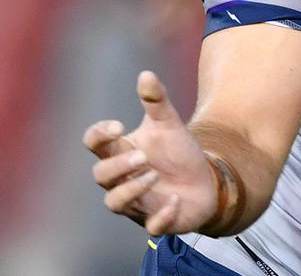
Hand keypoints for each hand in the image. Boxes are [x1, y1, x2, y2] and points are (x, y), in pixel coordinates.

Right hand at [84, 70, 216, 234]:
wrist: (206, 181)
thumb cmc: (178, 152)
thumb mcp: (169, 123)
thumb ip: (156, 101)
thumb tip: (146, 74)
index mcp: (121, 152)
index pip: (94, 144)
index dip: (99, 135)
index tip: (118, 126)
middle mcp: (123, 179)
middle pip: (101, 175)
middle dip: (118, 165)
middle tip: (144, 156)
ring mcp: (138, 202)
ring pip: (115, 203)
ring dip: (132, 189)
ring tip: (153, 174)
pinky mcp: (158, 220)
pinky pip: (151, 227)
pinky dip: (161, 216)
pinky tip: (175, 201)